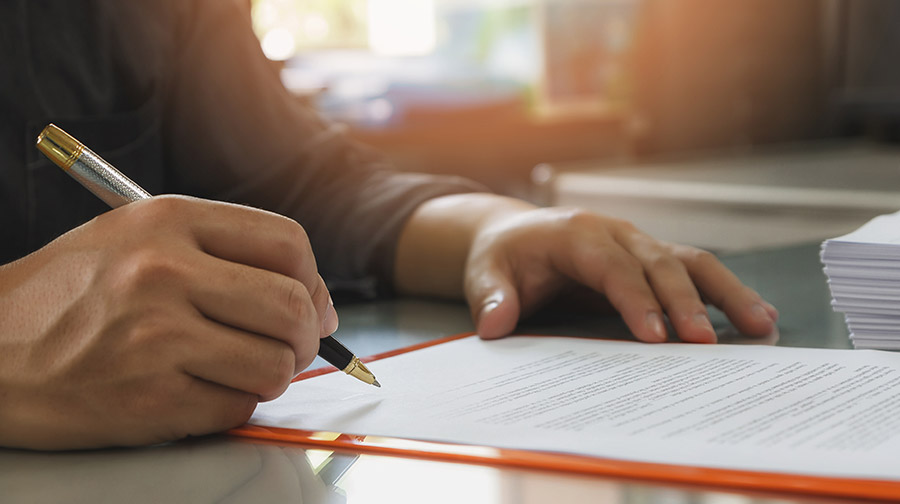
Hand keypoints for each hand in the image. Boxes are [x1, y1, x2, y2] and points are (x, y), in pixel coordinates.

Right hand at [0, 196, 336, 449]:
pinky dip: (231, 406)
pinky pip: (237, 408)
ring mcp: (156, 337)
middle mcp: (164, 272)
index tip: (312, 306)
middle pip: (293, 306)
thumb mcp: (138, 238)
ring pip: (275, 364)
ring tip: (239, 371)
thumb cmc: (69, 295)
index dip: (314, 280)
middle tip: (290, 347)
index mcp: (167, 220)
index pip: (288, 242)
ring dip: (272, 375)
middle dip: (306, 337)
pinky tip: (198, 392)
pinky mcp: (149, 398)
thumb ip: (223, 253)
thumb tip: (313, 300)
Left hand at [394, 194, 776, 342]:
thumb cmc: (502, 257)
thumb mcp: (484, 274)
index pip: (611, 267)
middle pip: (659, 263)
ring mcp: (636, 241)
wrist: (511, 235)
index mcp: (575, 233)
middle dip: (684, 303)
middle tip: (704, 345)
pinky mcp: (649, 256)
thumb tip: (494, 323)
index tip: (655, 337)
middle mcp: (614, 232)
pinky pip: (692, 269)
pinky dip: (724, 291)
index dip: (635, 300)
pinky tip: (754, 313)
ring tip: (759, 325)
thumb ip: (491, 297)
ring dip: (724, 293)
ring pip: (688, 261)